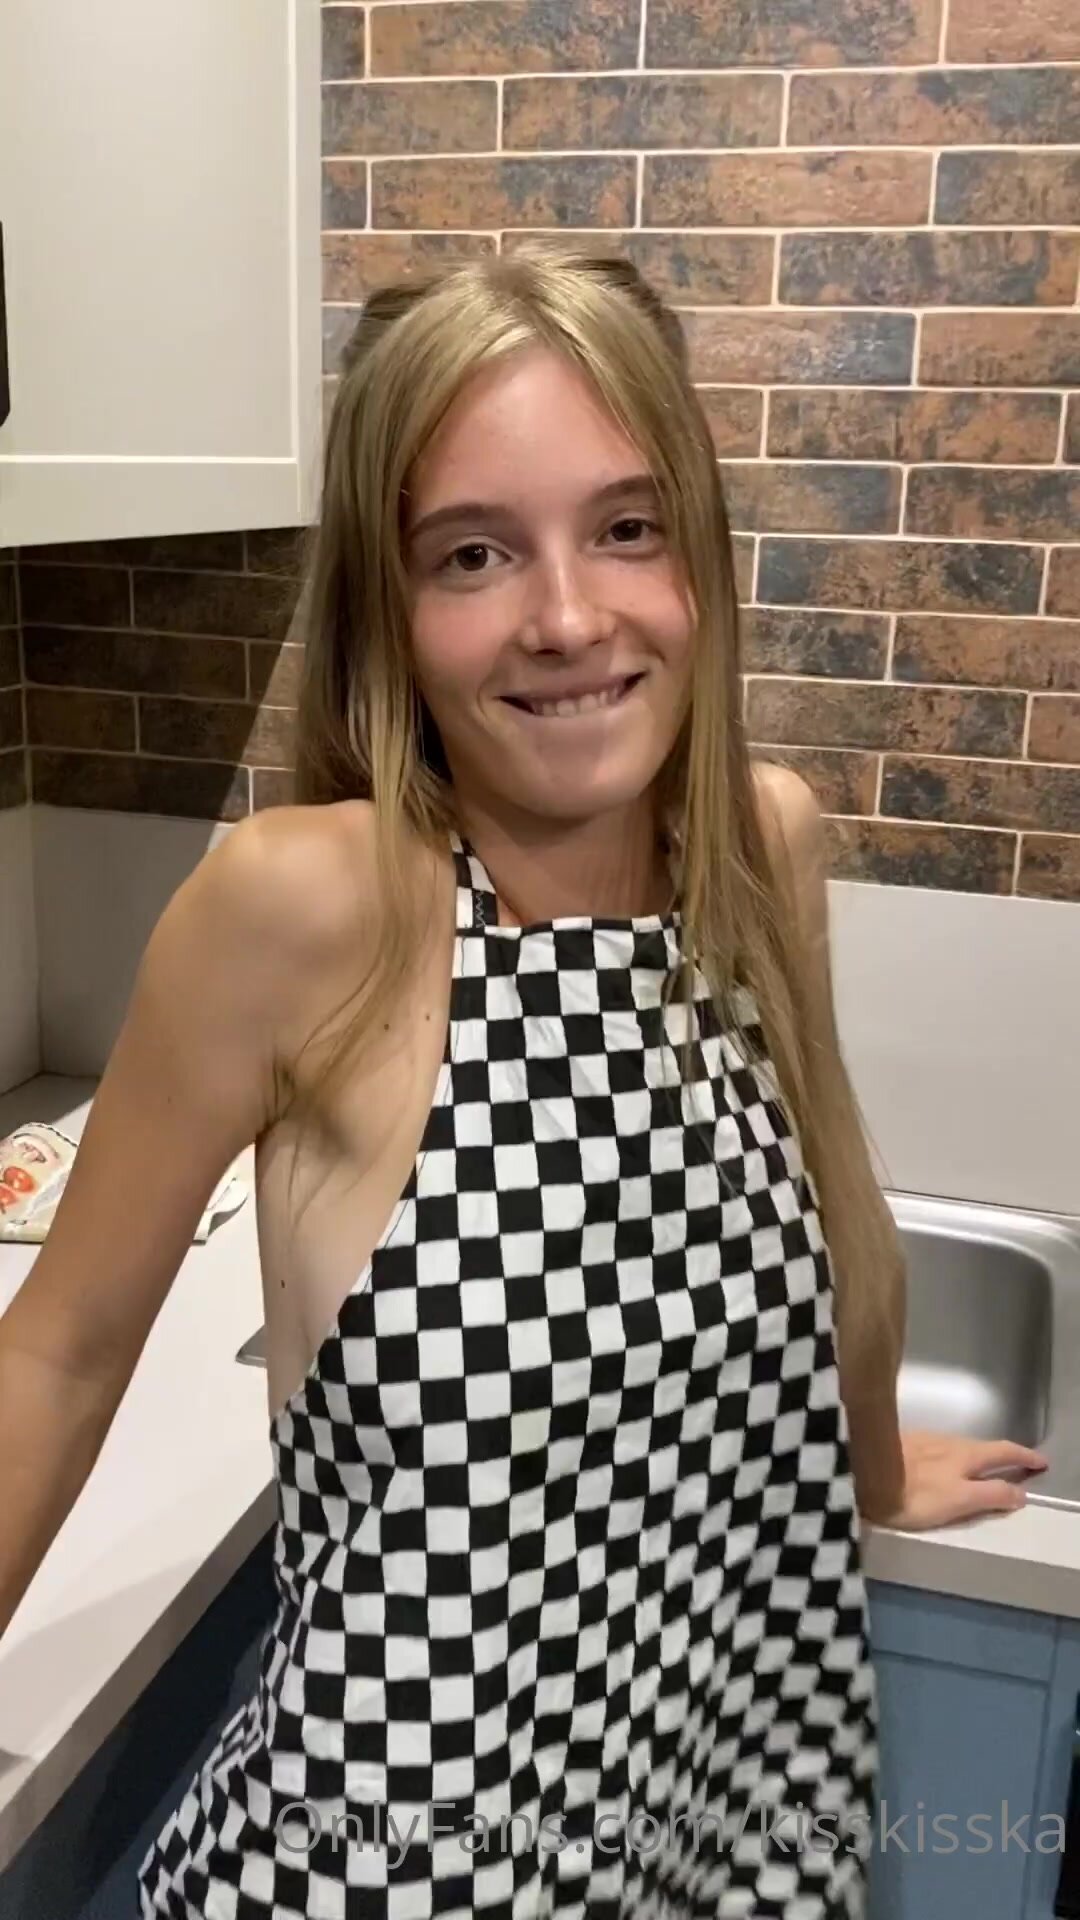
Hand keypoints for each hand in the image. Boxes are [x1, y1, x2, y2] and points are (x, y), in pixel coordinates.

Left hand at [880, 1430, 1048, 1531]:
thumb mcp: (957, 1500)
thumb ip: (989, 1496)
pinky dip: (950, 1453)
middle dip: (1002, 1453)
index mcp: (965, 1455)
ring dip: (975, 1452)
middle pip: (980, 1446)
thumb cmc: (910, 1494)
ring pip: (957, 1444)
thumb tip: (1019, 1492)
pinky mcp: (899, 1441)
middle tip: (1018, 1459)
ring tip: (981, 1463)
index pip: (1002, 1452)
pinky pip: (935, 1447)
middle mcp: (947, 1442)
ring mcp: (922, 1439)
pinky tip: (940, 1461)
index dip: (1024, 1458)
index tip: (1039, 1462)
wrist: (859, 1472)